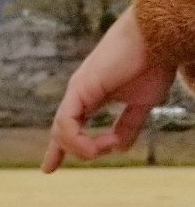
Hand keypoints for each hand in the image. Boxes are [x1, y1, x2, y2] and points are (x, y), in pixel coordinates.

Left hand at [42, 8, 173, 171]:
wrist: (158, 37)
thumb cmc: (153, 63)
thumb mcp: (141, 103)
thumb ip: (128, 125)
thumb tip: (118, 148)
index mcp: (90, 98)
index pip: (67, 127)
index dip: (58, 150)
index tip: (47, 169)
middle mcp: (78, 95)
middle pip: (61, 133)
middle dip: (77, 151)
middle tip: (108, 148)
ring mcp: (77, 91)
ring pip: (61, 133)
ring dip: (85, 149)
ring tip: (109, 145)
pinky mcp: (80, 88)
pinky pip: (66, 123)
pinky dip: (80, 140)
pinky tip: (104, 142)